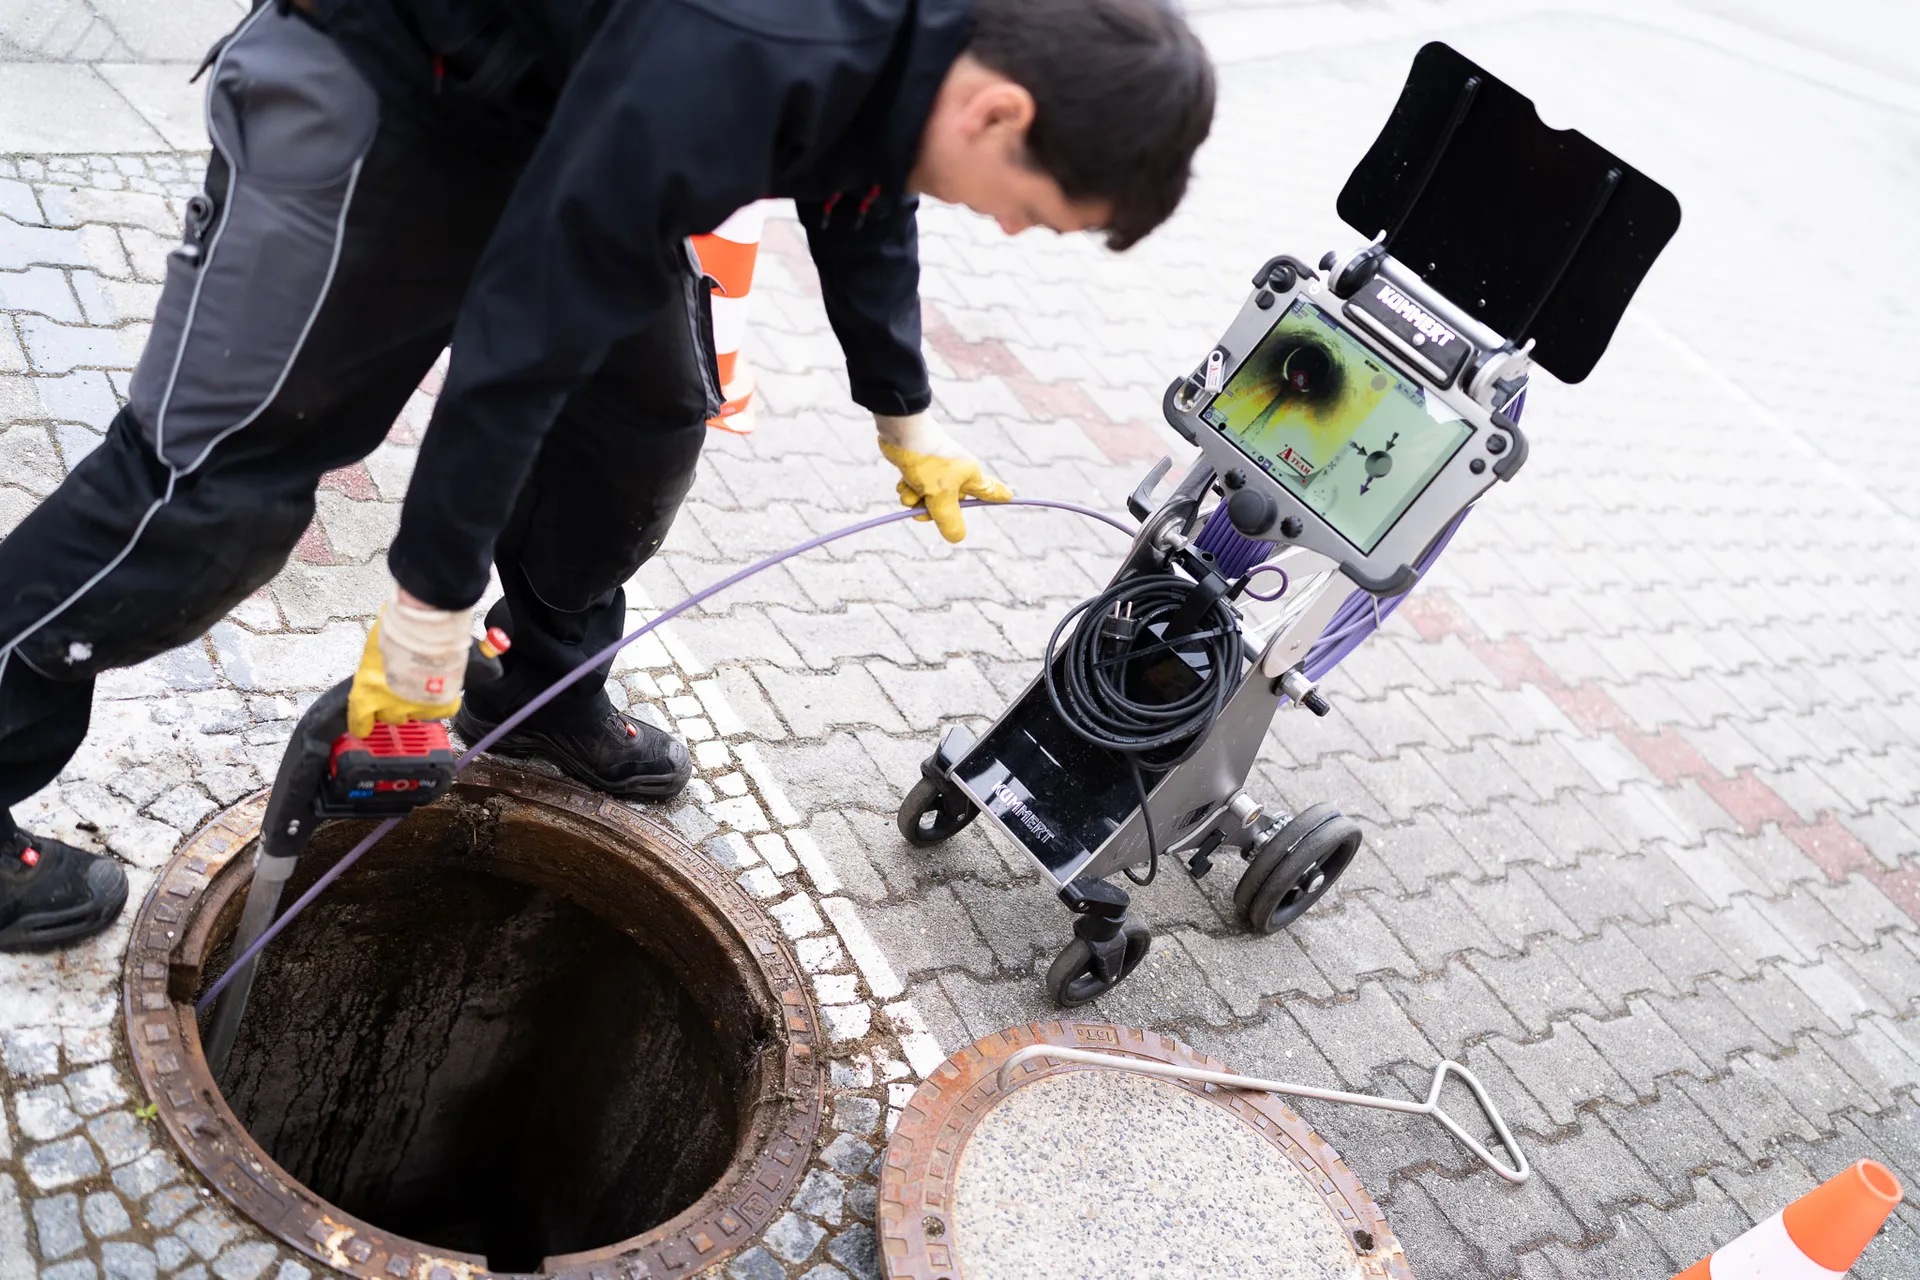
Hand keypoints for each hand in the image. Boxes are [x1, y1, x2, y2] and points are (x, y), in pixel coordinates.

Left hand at [345, 582, 473, 737]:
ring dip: (417, 702)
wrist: (426, 630)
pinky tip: (440, 687)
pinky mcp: (440, 705)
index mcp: (366, 693)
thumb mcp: (373, 650)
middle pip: (391, 716)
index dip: (362, 723)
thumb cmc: (396, 632)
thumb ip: (374, 667)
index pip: (359, 721)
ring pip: (415, 714)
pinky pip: (439, 710)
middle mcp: (389, 706)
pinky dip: (440, 701)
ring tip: (423, 681)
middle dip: (394, 704)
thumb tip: (380, 665)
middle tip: (401, 686)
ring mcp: (416, 708)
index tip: (364, 725)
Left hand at [874, 412, 1011, 542]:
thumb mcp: (940, 496)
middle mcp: (957, 473)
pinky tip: (904, 480)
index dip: (999, 495)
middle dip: (932, 509)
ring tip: (911, 487)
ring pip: (928, 498)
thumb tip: (957, 538)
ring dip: (915, 498)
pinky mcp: (921, 466)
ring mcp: (938, 470)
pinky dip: (908, 488)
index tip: (1010, 496)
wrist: (904, 434)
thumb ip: (949, 520)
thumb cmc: (929, 463)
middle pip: (949, 504)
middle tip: (923, 507)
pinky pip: (915, 487)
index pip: (990, 491)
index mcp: (970, 477)